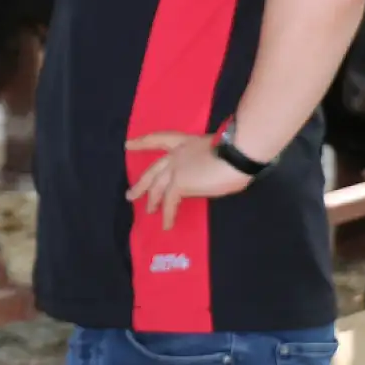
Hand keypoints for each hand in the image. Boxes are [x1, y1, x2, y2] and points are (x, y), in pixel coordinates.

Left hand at [124, 131, 253, 229]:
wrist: (237, 154)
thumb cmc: (236, 151)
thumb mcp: (217, 151)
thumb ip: (205, 160)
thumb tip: (207, 172)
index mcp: (185, 141)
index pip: (158, 139)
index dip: (142, 142)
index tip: (127, 145)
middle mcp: (176, 153)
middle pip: (153, 170)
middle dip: (141, 183)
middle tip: (130, 194)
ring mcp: (175, 168)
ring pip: (155, 187)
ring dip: (151, 201)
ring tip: (148, 212)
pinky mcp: (179, 183)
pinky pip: (169, 202)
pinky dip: (168, 215)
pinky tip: (166, 225)